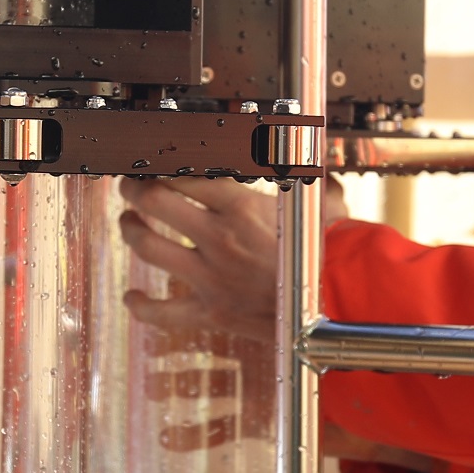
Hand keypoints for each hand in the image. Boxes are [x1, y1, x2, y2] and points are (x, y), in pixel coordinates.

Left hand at [117, 176, 340, 343]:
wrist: (344, 303)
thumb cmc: (336, 252)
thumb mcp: (323, 201)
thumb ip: (308, 177)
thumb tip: (313, 158)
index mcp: (241, 207)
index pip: (184, 173)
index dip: (162, 163)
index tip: (155, 161)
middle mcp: (218, 239)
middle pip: (154, 202)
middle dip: (134, 188)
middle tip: (130, 184)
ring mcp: (210, 278)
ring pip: (149, 247)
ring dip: (130, 230)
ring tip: (129, 221)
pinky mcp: (212, 313)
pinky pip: (163, 313)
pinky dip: (141, 306)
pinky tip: (131, 297)